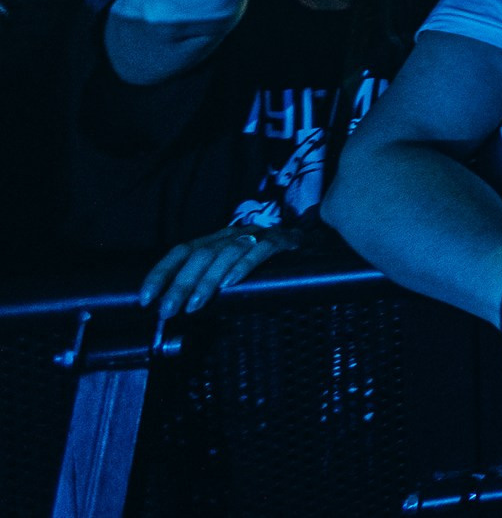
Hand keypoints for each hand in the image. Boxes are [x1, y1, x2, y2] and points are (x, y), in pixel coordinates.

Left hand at [139, 223, 299, 318]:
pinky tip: (231, 284)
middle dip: (181, 284)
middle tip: (168, 310)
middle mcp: (233, 234)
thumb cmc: (267, 263)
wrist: (314, 244)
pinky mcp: (283, 240)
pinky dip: (244, 266)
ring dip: (207, 280)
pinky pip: (260, 250)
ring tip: (195, 305)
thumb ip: (210, 281)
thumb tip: (177, 307)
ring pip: (226, 253)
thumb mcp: (232, 269)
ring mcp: (258, 235)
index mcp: (216, 240)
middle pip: (200, 254)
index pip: (181, 251)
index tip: (146, 299)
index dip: (161, 273)